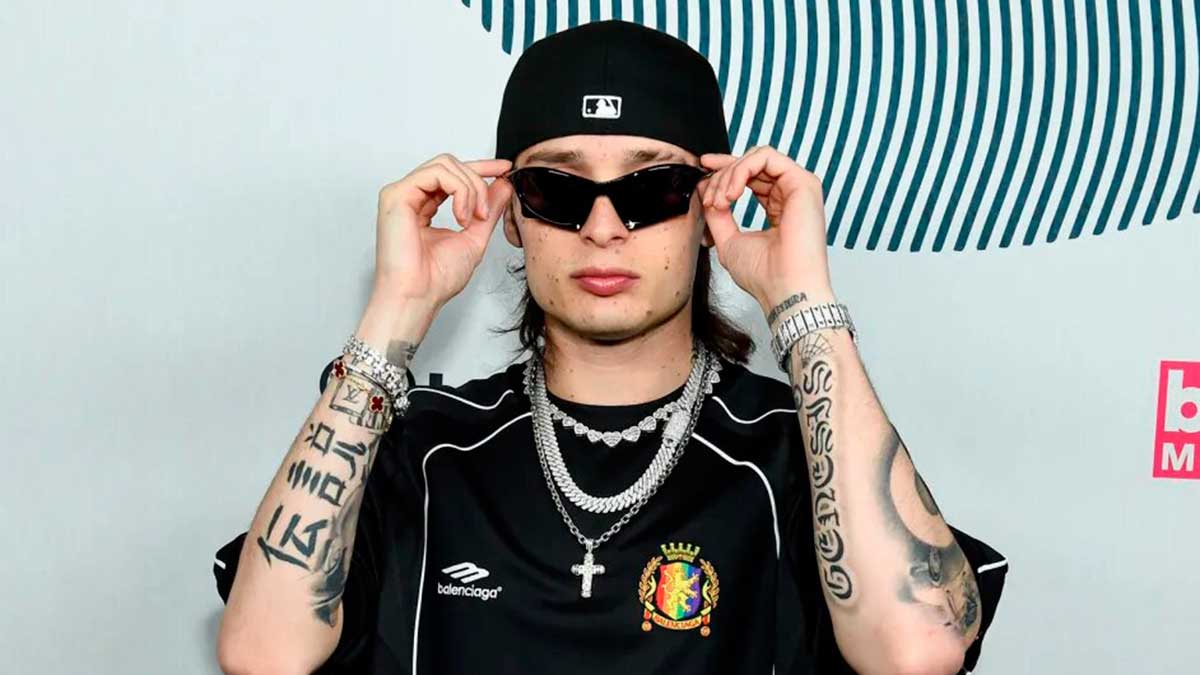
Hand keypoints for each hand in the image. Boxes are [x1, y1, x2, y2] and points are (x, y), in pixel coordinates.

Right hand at [372, 153, 512, 307]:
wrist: (419, 296)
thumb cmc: (436, 279)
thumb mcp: (475, 237)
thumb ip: (488, 210)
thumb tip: (502, 185)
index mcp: (424, 206)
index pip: (452, 174)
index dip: (480, 167)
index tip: (504, 169)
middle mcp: (411, 197)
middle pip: (450, 164)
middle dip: (478, 181)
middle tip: (485, 212)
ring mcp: (402, 194)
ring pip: (445, 164)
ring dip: (470, 188)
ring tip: (474, 217)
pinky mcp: (396, 195)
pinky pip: (437, 173)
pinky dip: (458, 190)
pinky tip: (461, 215)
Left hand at [698, 145, 834, 313]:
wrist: (784, 290)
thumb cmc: (763, 276)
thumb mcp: (728, 239)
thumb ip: (717, 213)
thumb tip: (704, 187)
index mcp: (777, 208)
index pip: (751, 176)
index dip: (726, 169)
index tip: (703, 168)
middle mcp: (790, 196)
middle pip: (751, 165)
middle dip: (722, 176)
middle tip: (710, 200)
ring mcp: (799, 188)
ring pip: (757, 158)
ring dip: (729, 175)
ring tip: (720, 201)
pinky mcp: (803, 183)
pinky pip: (767, 157)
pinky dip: (742, 170)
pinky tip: (732, 193)